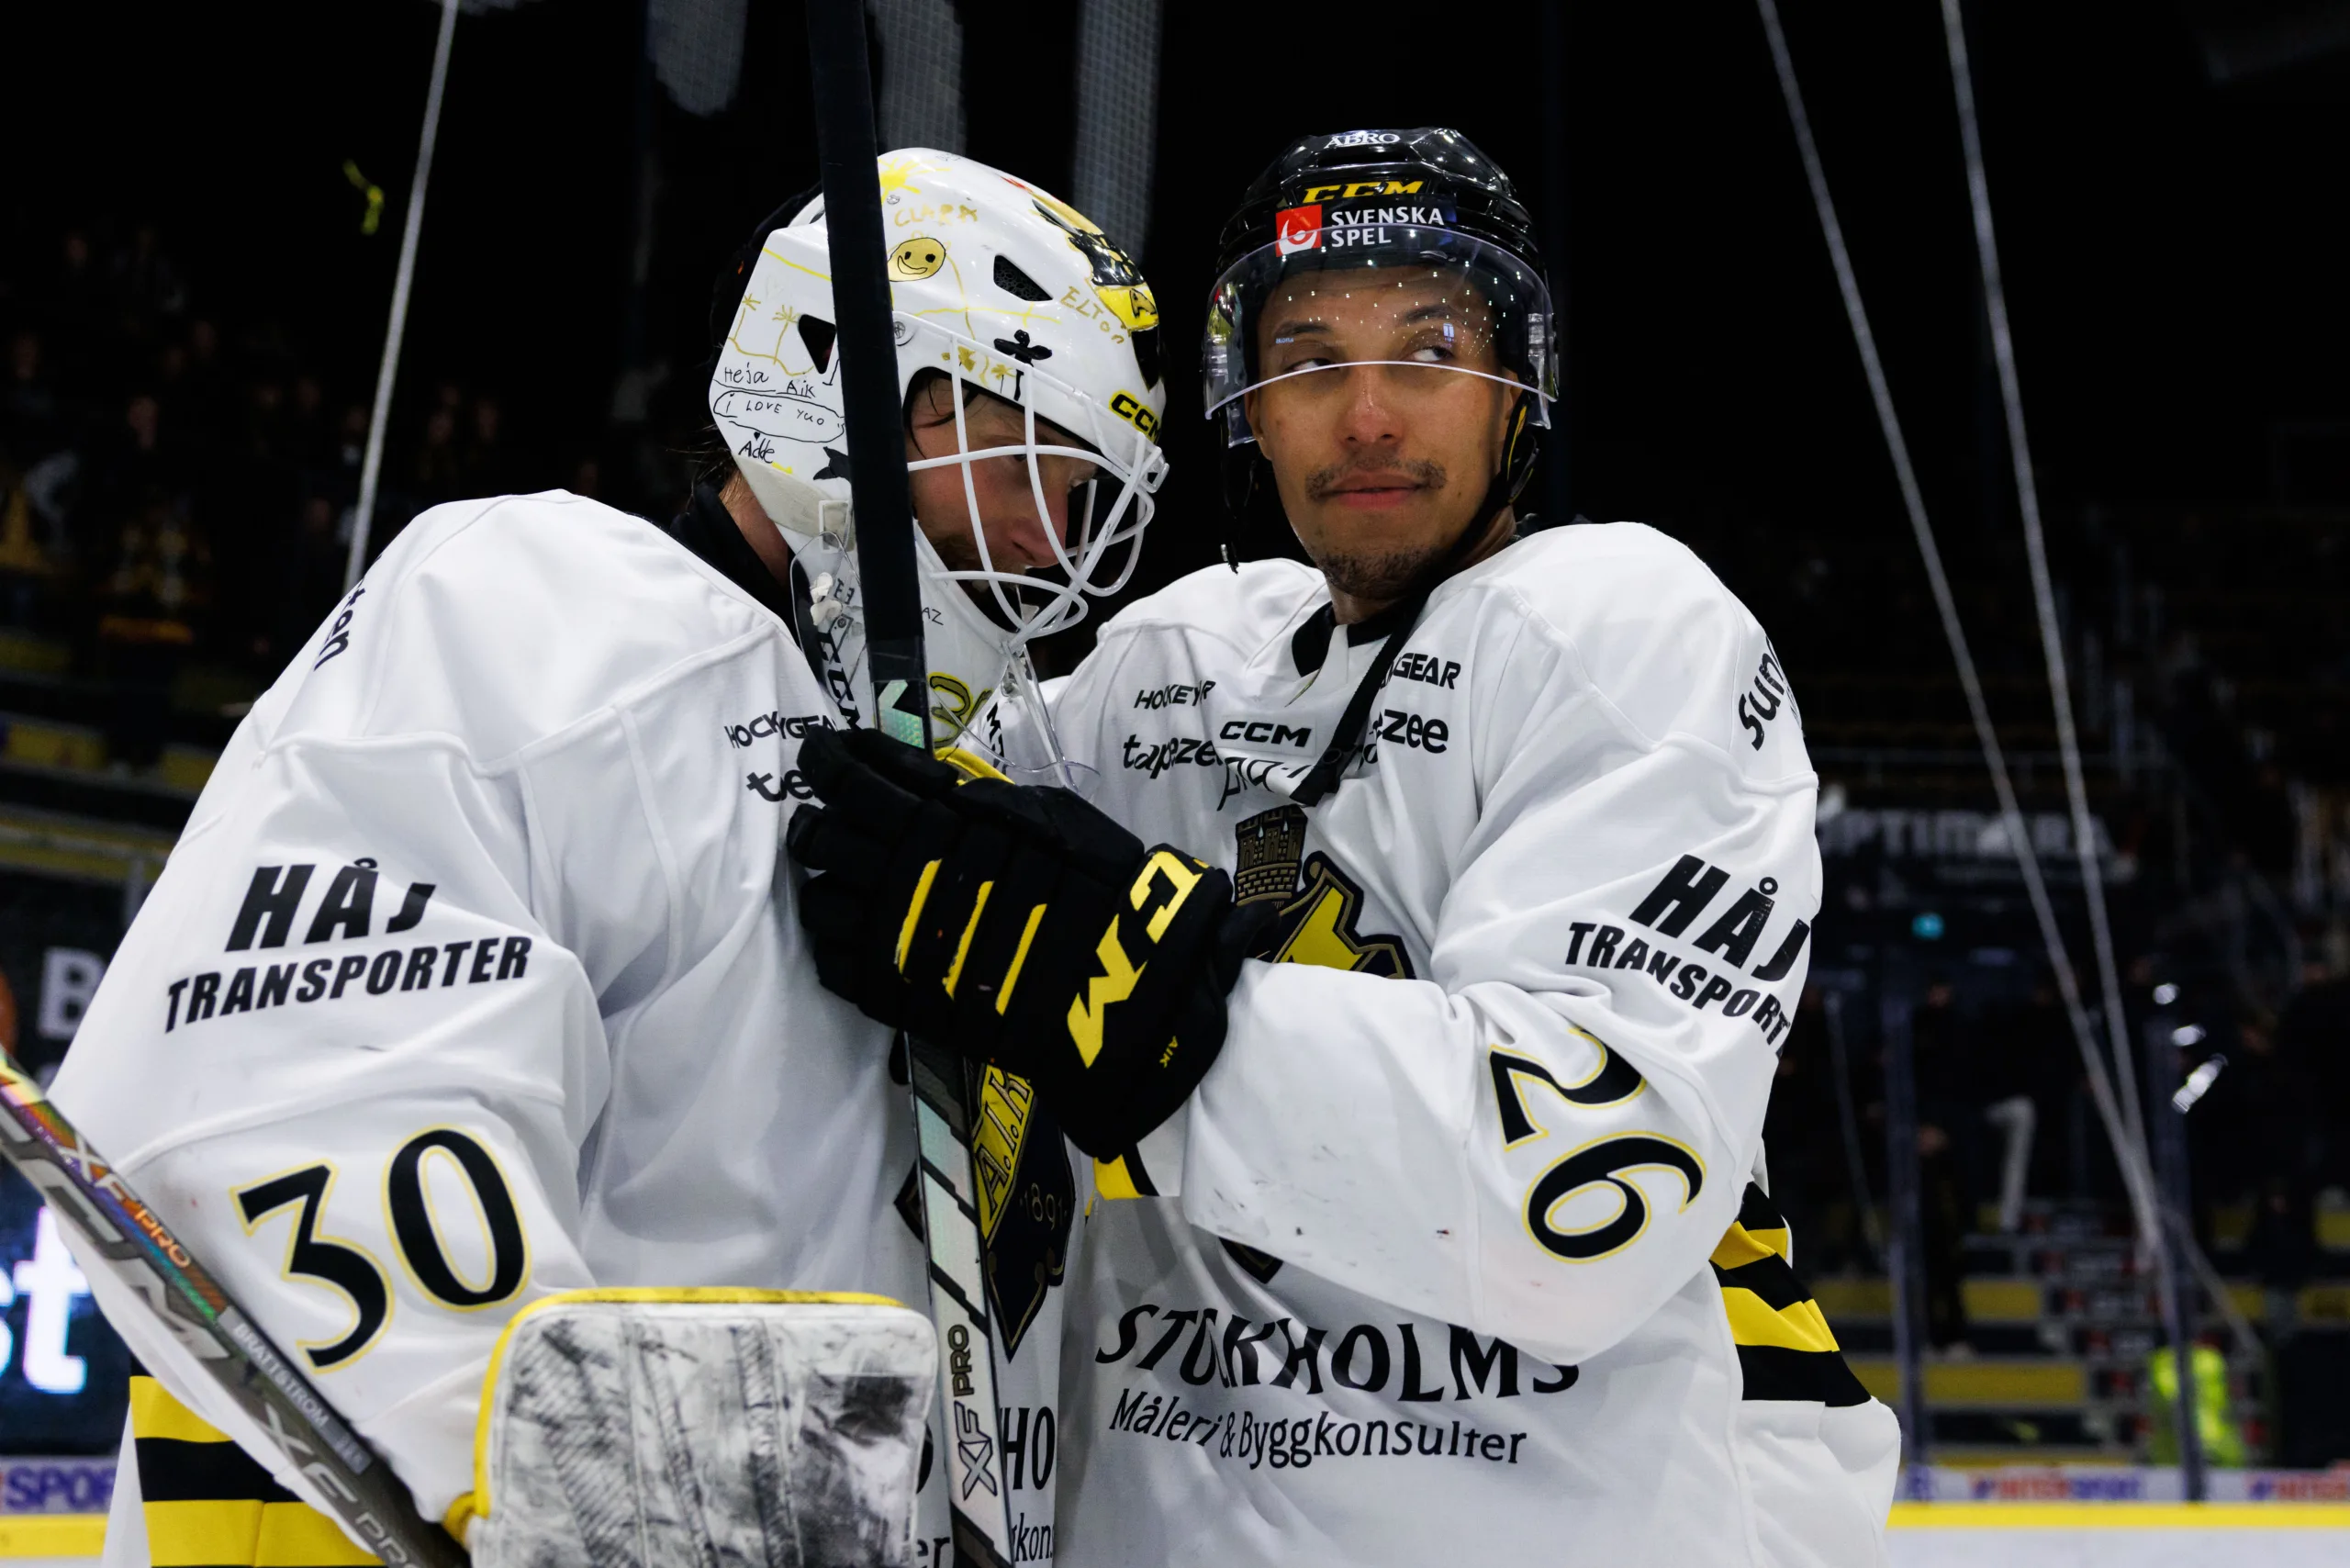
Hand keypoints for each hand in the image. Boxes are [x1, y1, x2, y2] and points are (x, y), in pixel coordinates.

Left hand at [785, 728, 1264, 1155]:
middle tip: (827, 823)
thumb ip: (969, 799)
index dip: (824, 760)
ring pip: (815, 903)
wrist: (1116, 978)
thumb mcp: (1038, 811)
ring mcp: (889, 937)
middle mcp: (898, 873)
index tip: (820, 753)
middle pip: (819, 837)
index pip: (848, 777)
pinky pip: (831, 963)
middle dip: (814, 824)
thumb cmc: (1093, 882)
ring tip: (849, 887)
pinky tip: (861, 937)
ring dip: (825, 887)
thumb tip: (921, 782)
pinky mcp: (891, 994)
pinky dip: (837, 944)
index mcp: (934, 818)